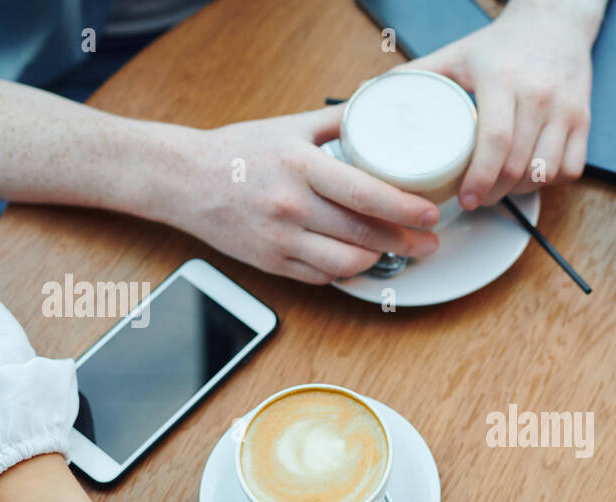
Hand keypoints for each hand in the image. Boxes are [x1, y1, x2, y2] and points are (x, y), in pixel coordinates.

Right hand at [171, 107, 440, 283]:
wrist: (184, 180)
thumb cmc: (239, 152)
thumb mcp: (289, 126)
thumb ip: (337, 122)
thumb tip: (379, 111)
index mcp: (300, 167)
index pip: (365, 194)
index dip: (405, 209)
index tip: (431, 213)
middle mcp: (291, 207)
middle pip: (364, 235)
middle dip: (406, 243)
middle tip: (430, 242)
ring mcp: (281, 240)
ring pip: (347, 263)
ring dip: (378, 259)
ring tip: (395, 249)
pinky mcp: (273, 264)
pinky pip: (323, 276)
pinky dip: (346, 269)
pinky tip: (357, 256)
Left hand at [406, 0, 602, 208]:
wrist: (554, 22)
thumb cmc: (501, 46)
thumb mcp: (456, 55)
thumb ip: (416, 77)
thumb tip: (364, 98)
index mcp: (501, 79)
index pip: (495, 142)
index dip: (480, 179)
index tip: (465, 198)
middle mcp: (538, 94)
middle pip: (518, 165)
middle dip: (494, 193)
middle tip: (474, 199)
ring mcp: (565, 108)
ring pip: (545, 172)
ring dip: (520, 191)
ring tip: (499, 190)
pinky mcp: (584, 119)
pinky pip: (570, 169)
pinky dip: (548, 182)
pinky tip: (530, 177)